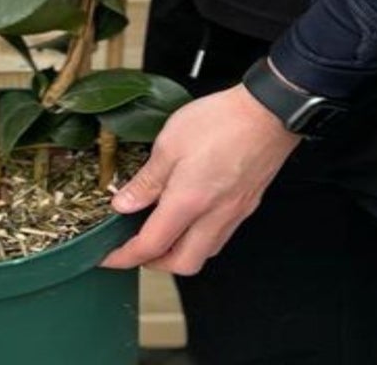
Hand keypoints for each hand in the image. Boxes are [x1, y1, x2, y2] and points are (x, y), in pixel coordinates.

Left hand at [98, 85, 301, 276]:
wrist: (268, 112)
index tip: (109, 256)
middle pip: (181, 263)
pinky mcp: (246, 205)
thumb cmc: (222, 120)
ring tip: (162, 232)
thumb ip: (147, 179)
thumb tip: (125, 203)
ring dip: (179, 252)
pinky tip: (192, 215)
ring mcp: (233, 213)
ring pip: (203, 253)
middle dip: (153, 263)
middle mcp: (213, 216)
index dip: (124, 256)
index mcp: (188, 202)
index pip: (150, 245)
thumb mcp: (170, 142)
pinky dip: (200, 236)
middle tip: (135, 248)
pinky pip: (220, 236)